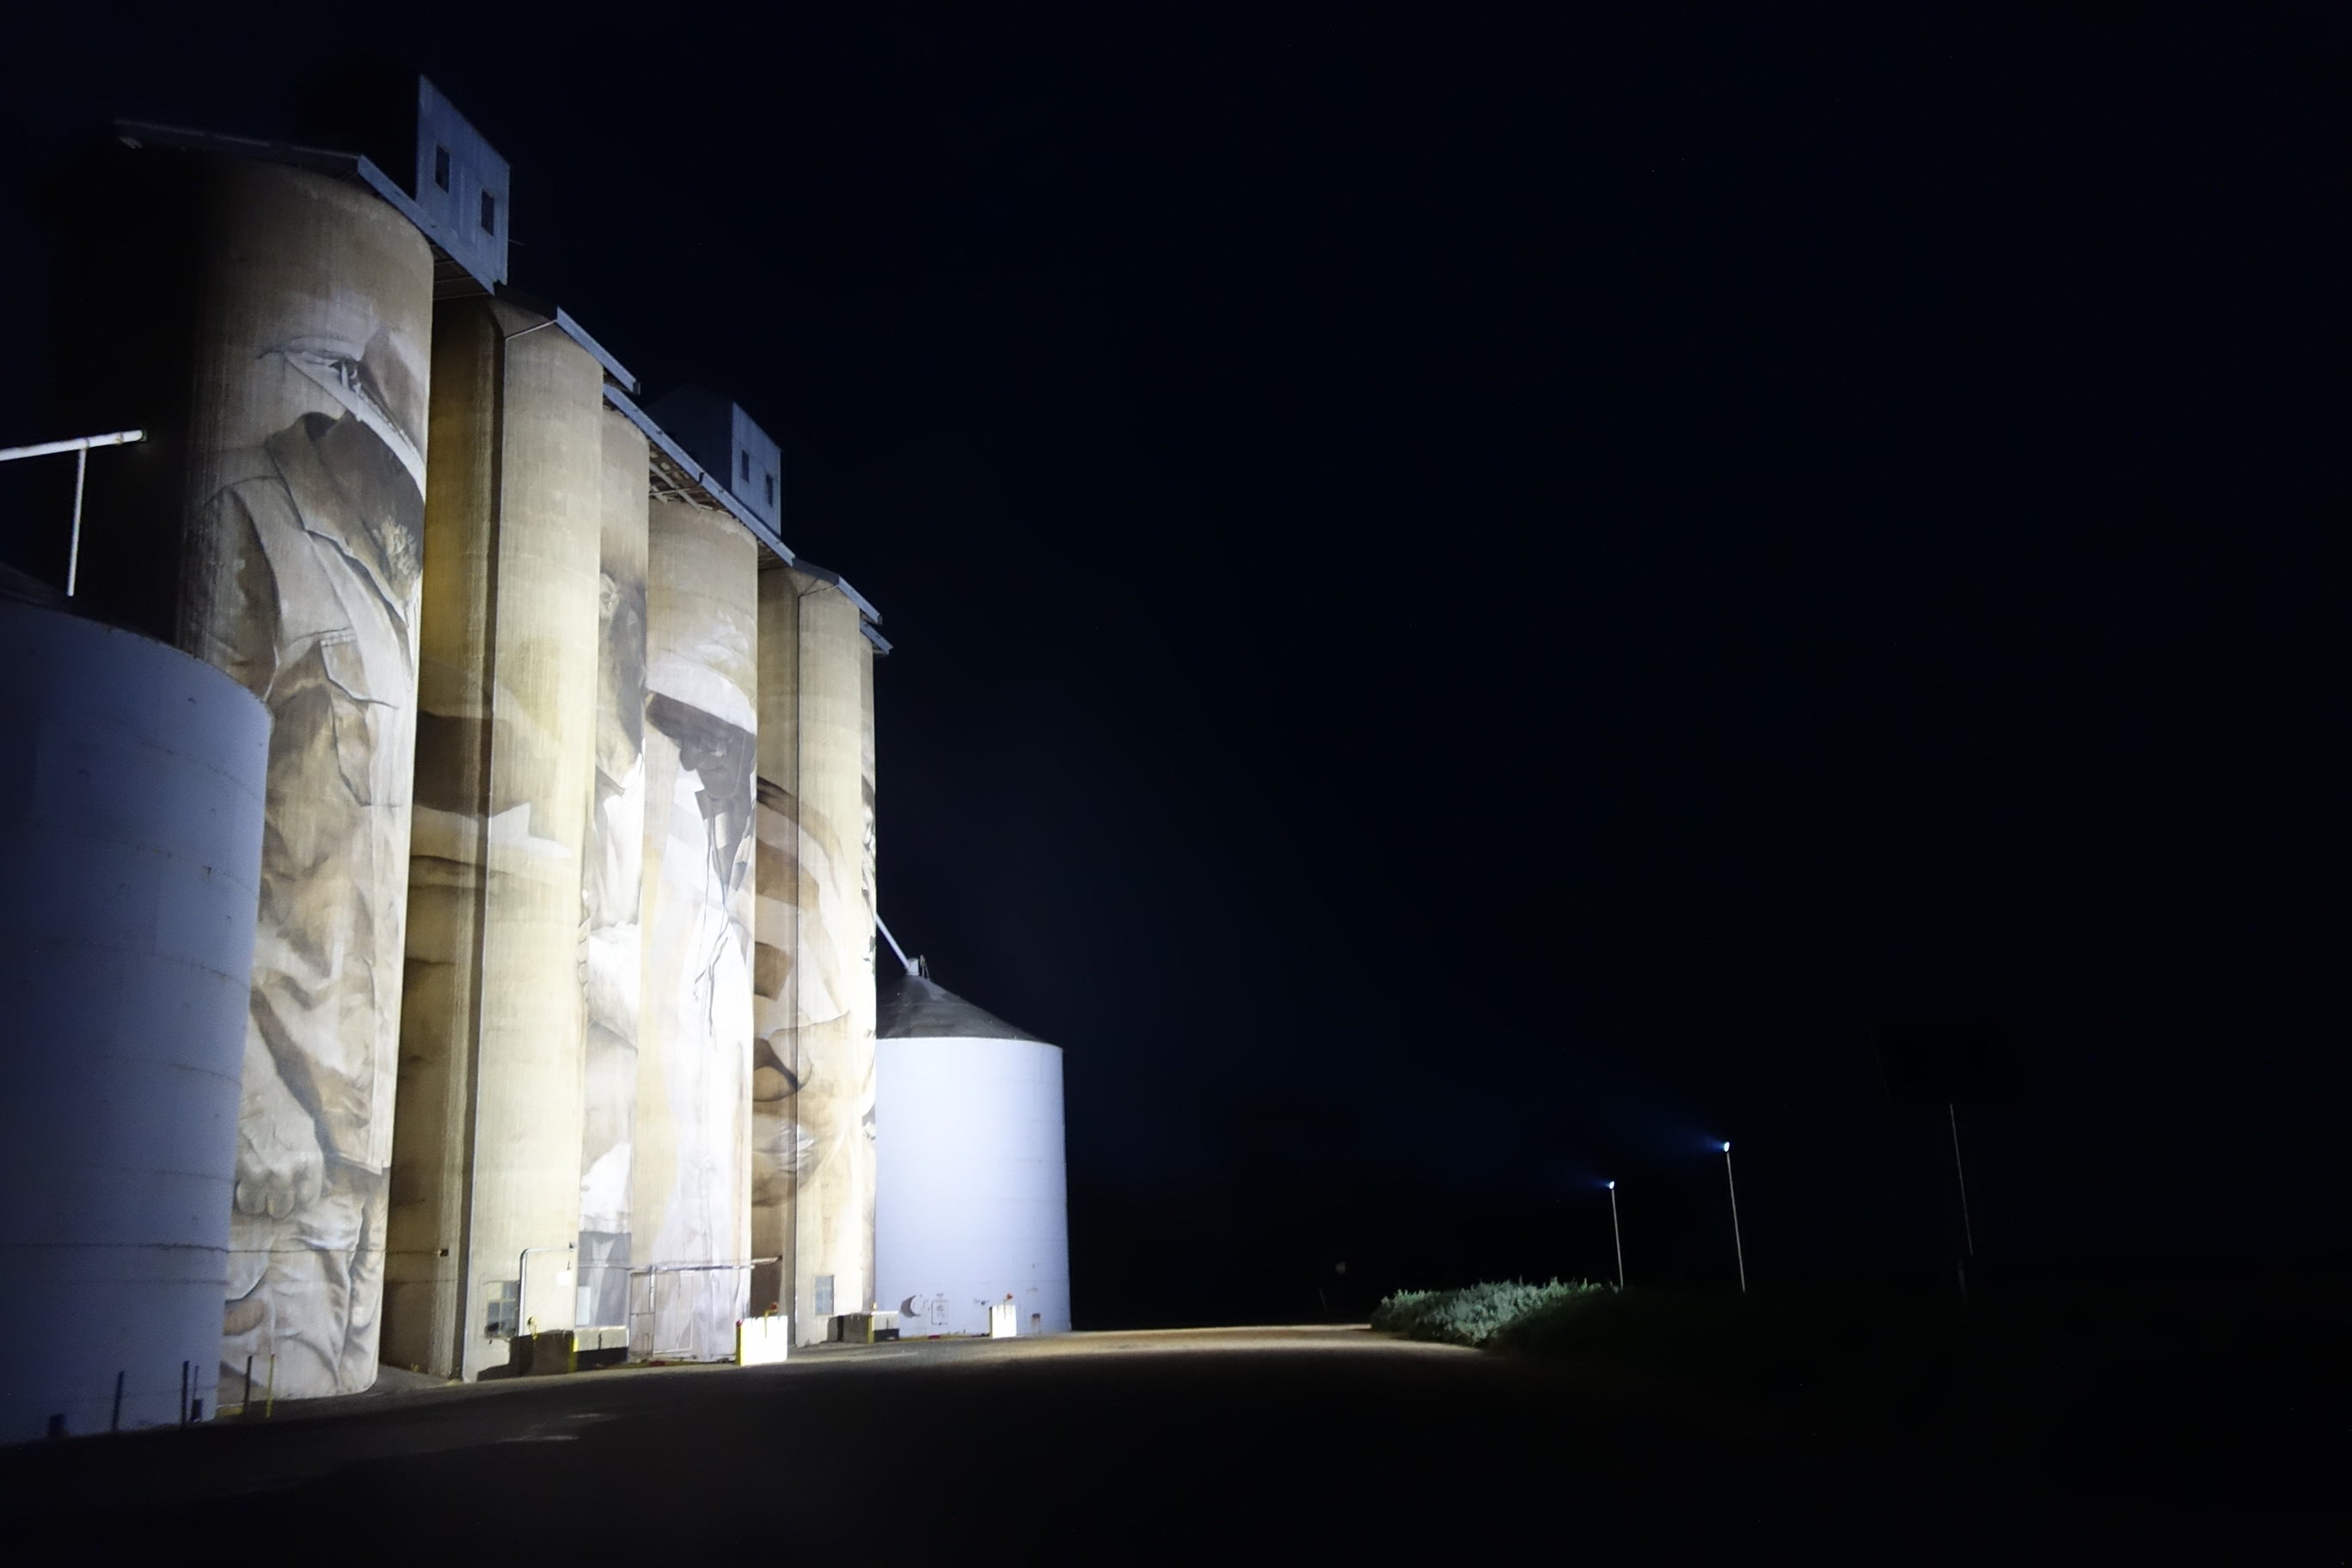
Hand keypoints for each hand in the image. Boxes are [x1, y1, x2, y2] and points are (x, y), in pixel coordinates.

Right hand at [234, 1032, 324, 1218]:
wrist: (251, 1094)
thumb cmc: (279, 1109)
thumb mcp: (306, 1132)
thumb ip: (314, 1162)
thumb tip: (328, 1188)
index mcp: (311, 1160)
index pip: (309, 1200)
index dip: (298, 1199)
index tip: (289, 1194)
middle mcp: (292, 1170)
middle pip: (285, 1208)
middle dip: (277, 1203)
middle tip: (269, 1191)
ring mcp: (268, 1174)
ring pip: (261, 1208)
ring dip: (258, 1201)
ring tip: (254, 1186)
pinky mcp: (244, 1174)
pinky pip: (246, 1201)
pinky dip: (242, 1196)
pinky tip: (241, 1183)